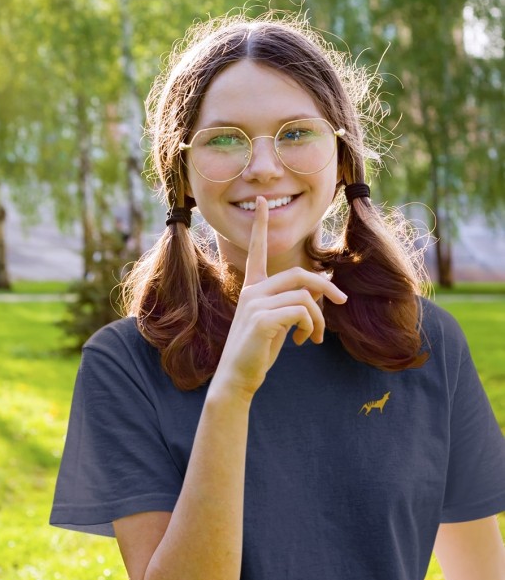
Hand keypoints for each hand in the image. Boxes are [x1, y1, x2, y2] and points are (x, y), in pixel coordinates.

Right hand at [212, 197, 347, 398]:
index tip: (263, 202)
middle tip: (342, 302)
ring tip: (314, 336)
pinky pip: (302, 311)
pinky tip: (302, 341)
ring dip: (319, 318)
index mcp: (252, 289)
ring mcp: (255, 304)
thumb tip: (323, 290)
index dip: (261, 226)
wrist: (237, 377)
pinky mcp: (263, 320)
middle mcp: (252, 292)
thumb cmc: (258, 351)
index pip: (257, 251)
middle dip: (325, 287)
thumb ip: (294, 303)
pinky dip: (311, 327)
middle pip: (299, 274)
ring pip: (305, 296)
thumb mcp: (278, 323)